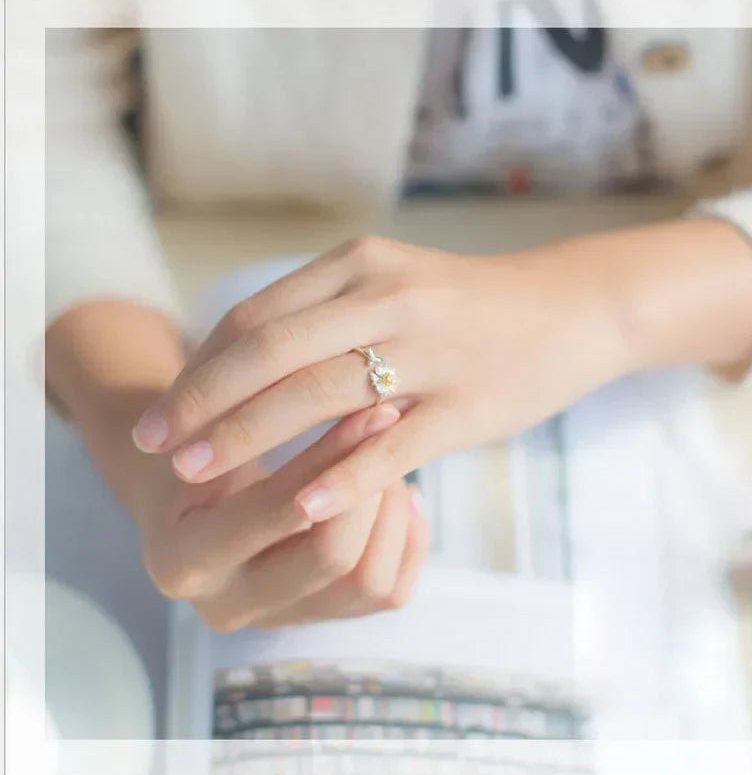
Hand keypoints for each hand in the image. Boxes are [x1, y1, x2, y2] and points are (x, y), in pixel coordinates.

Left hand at [132, 235, 631, 521]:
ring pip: (319, 394)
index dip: (200, 365)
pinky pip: (391, 444)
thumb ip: (327, 315)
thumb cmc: (469, 307)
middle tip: (156, 445)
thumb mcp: (393, 286)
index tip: (168, 408)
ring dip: (248, 436)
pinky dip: (340, 475)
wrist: (570, 309)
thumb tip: (250, 359)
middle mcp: (388, 298)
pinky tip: (298, 508)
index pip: (256, 317)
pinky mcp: (466, 405)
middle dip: (201, 400)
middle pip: (270, 350)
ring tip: (196, 474)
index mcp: (361, 266)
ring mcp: (430, 351)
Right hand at [137, 403, 428, 631]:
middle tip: (389, 433)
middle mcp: (226, 605)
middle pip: (331, 558)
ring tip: (390, 463)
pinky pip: (388, 593)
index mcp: (183, 558)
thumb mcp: (201, 429)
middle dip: (369, 489)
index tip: (374, 408)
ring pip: (369, 583)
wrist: (181, 488)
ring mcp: (276, 618)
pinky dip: (406, 541)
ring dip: (391, 516)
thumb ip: (243, 422)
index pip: (280, 512)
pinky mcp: (315, 618)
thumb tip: (321, 395)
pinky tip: (401, 495)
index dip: (333, 458)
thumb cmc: (193, 447)